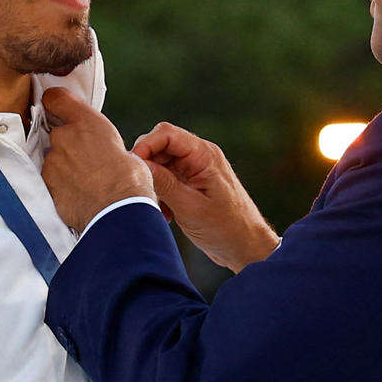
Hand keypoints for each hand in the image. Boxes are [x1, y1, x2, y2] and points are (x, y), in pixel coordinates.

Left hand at [39, 89, 155, 231]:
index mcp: (86, 122)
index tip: (60, 111)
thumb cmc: (129, 181)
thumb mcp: (122, 148)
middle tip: (86, 159)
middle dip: (67, 143)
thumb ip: (101, 140)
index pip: (55, 98)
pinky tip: (79, 193)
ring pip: (53, 158)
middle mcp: (65, 137)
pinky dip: (61, 184)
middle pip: (56, 132)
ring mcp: (53, 161)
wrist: (118, 211)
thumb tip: (100, 147)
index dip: (56, 103)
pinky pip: (51, 179)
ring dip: (64, 166)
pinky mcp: (47, 183)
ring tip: (86, 181)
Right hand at [132, 122, 280, 272]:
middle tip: (143, 191)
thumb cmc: (226, 228)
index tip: (134, 168)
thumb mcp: (189, 207)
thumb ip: (163, 183)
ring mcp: (196, 170)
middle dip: (147, 167)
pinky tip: (166, 213)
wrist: (247, 248)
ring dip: (153, 183)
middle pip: (160, 146)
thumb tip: (138, 165)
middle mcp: (200, 157)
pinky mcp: (192, 184)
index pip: (166, 133)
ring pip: (161, 163)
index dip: (145, 146)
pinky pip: (168, 178)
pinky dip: (161, 192)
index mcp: (204, 155)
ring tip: (158, 207)